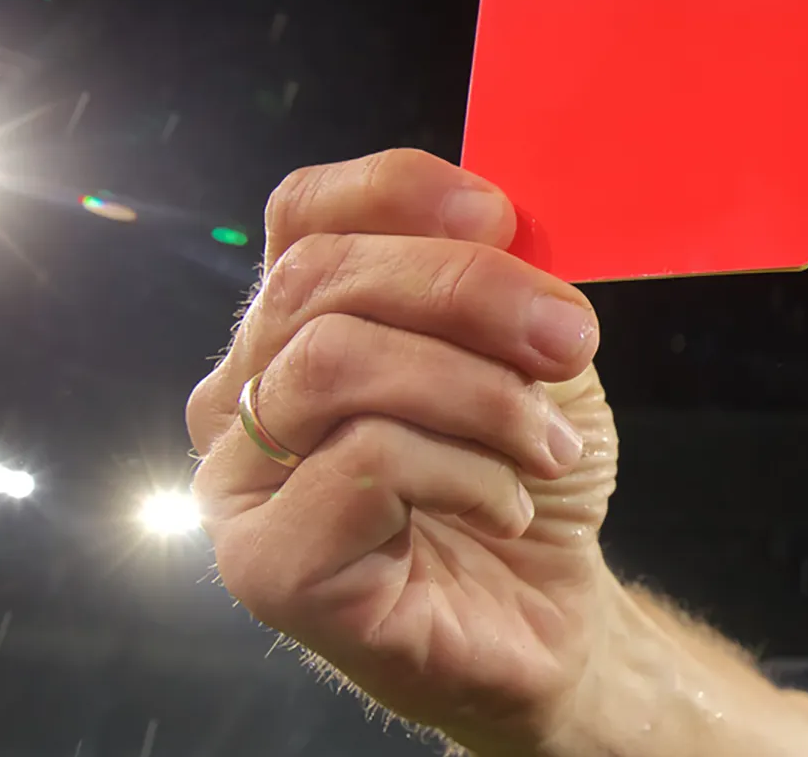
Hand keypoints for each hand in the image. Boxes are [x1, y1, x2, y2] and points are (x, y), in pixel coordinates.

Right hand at [187, 149, 621, 753]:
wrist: (547, 618)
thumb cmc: (523, 481)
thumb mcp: (531, 358)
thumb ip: (503, 282)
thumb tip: (503, 217)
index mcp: (298, 326)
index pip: (302, 214)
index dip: (394, 190)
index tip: (500, 212)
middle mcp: (243, 395)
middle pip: (318, 278)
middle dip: (467, 291)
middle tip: (569, 339)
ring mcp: (238, 482)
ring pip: (334, 362)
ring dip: (478, 393)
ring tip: (549, 446)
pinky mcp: (266, 564)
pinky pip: (363, 462)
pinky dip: (467, 473)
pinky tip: (504, 508)